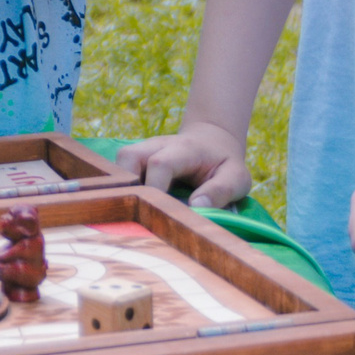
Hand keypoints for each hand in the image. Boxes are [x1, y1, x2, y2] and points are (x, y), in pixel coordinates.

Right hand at [120, 121, 251, 210]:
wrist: (212, 140)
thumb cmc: (224, 163)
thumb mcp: (236, 177)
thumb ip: (220, 191)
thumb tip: (196, 207)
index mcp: (184, 150)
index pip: (160, 163)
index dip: (155, 188)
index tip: (160, 214)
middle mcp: (158, 145)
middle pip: (127, 157)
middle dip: (128, 186)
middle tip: (141, 213)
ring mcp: (144, 149)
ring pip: (118, 163)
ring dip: (122, 187)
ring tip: (137, 210)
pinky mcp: (136, 158)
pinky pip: (119, 170)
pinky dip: (122, 188)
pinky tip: (134, 205)